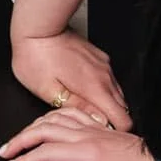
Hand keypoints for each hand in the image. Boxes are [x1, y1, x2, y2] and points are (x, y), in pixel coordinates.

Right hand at [0, 108, 159, 160]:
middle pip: (44, 130)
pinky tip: (45, 122)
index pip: (48, 152)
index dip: (26, 160)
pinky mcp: (99, 127)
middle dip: (20, 140)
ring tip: (18, 138)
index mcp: (90, 151)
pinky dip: (50, 116)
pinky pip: (69, 113)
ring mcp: (93, 128)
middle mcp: (88, 135)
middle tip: (4, 152)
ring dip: (32, 127)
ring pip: (54, 118)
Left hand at [12, 28, 132, 130]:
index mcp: (95, 88)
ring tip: (83, 103)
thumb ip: (76, 107)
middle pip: (123, 108)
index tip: (99, 132)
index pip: (124, 119)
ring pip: (116, 93)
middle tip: (87, 120)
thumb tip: (98, 121)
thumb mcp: (48, 90)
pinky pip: (108, 79)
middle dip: (110, 118)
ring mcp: (104, 65)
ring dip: (106, 102)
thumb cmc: (36, 57)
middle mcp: (105, 76)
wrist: (37, 28)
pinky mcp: (100, 57)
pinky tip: (82, 87)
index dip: (114, 130)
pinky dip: (102, 88)